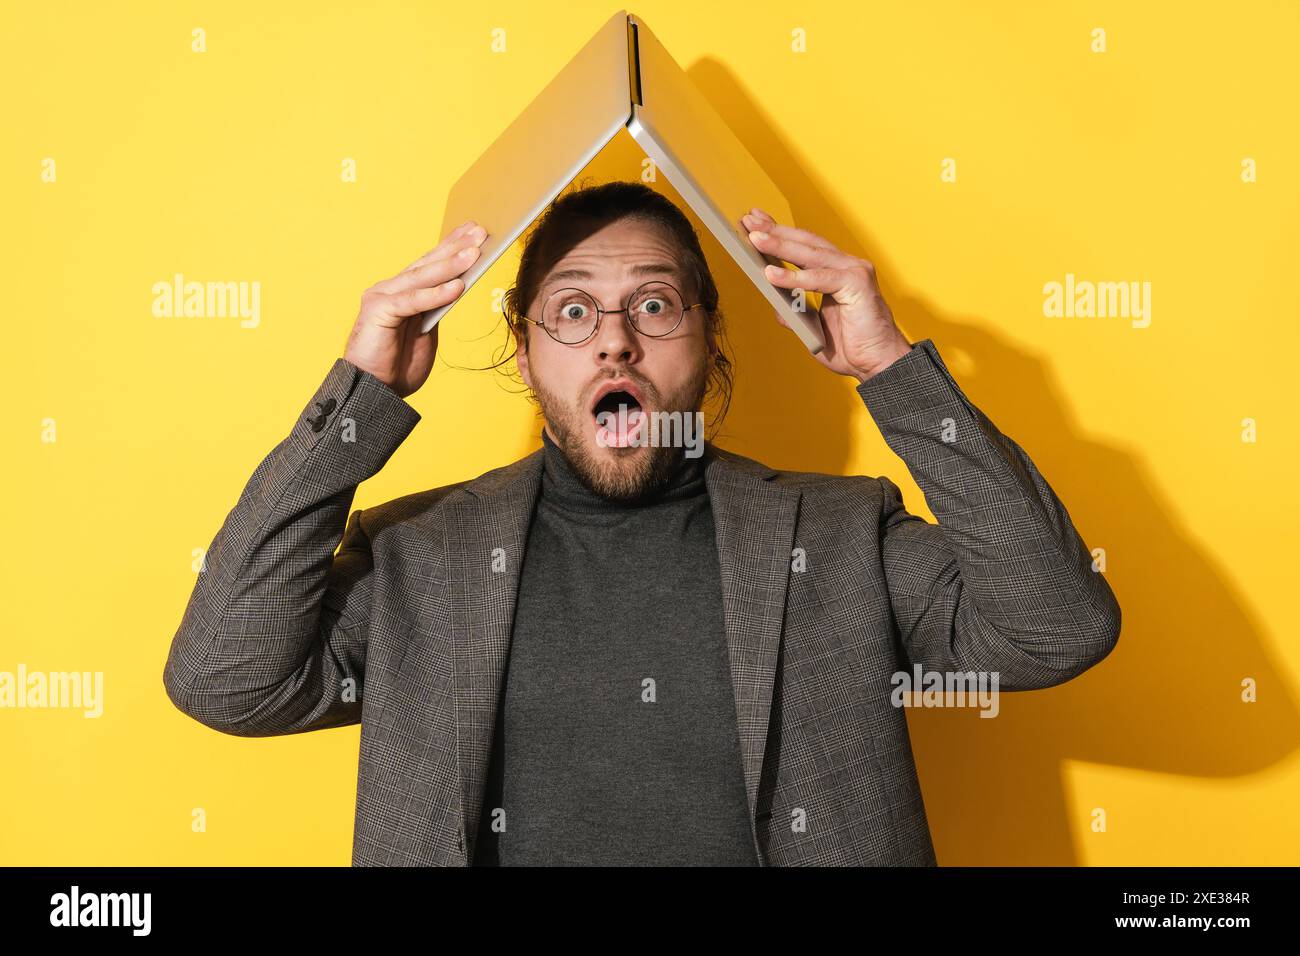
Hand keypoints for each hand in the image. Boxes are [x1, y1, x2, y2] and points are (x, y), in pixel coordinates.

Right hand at [343, 220, 485, 397]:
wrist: (374, 392)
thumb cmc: (397, 366)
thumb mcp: (426, 332)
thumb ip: (436, 308)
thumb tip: (459, 285)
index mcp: (401, 292)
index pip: (429, 264)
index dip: (451, 246)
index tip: (474, 231)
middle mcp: (389, 289)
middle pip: (427, 264)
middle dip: (455, 247)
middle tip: (480, 232)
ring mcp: (381, 298)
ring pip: (421, 278)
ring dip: (450, 265)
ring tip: (474, 253)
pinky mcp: (378, 312)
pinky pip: (412, 301)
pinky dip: (435, 294)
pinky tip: (456, 287)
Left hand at [742, 208, 911, 382]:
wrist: (879, 365)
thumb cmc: (853, 348)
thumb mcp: (814, 328)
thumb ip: (797, 313)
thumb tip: (776, 305)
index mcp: (838, 272)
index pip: (805, 247)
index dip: (780, 233)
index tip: (755, 222)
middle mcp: (848, 266)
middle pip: (807, 243)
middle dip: (776, 231)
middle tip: (750, 220)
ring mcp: (854, 272)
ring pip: (812, 255)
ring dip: (781, 246)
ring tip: (755, 239)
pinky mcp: (857, 284)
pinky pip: (820, 278)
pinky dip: (795, 277)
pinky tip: (771, 274)